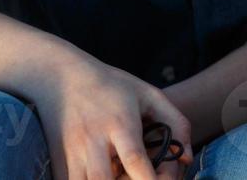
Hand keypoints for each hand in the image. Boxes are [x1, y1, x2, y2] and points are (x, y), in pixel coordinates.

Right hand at [21, 50, 191, 179]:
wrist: (61, 78)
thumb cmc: (113, 86)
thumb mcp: (149, 94)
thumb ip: (175, 123)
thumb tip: (187, 158)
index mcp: (120, 123)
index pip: (134, 158)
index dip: (148, 179)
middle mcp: (93, 140)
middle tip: (143, 179)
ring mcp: (72, 153)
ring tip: (124, 177)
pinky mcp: (59, 162)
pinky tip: (107, 176)